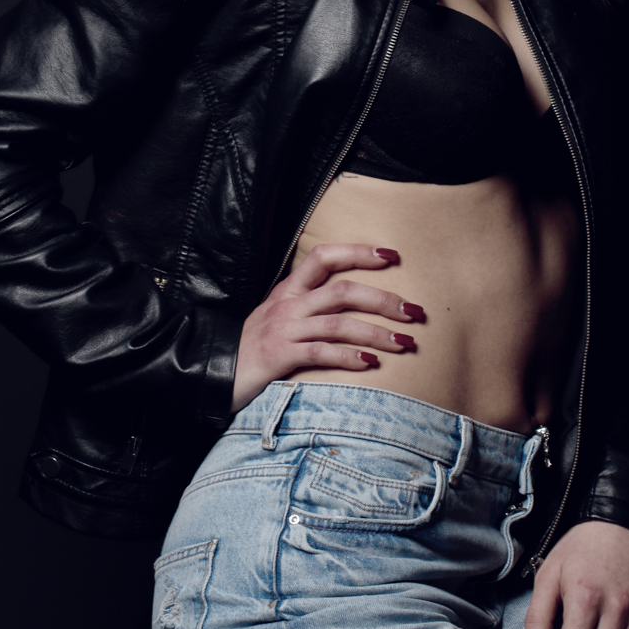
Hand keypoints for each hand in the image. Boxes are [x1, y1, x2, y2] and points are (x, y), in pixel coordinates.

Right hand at [231, 244, 423, 412]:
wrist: (214, 376)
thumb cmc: (252, 349)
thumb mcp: (277, 318)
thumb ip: (306, 307)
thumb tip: (349, 303)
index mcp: (288, 290)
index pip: (324, 257)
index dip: (358, 252)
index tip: (392, 255)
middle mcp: (287, 304)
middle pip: (343, 290)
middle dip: (384, 300)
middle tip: (415, 312)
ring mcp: (283, 329)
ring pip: (338, 323)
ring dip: (377, 333)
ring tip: (405, 343)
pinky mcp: (279, 356)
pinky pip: (321, 353)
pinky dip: (349, 357)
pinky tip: (371, 364)